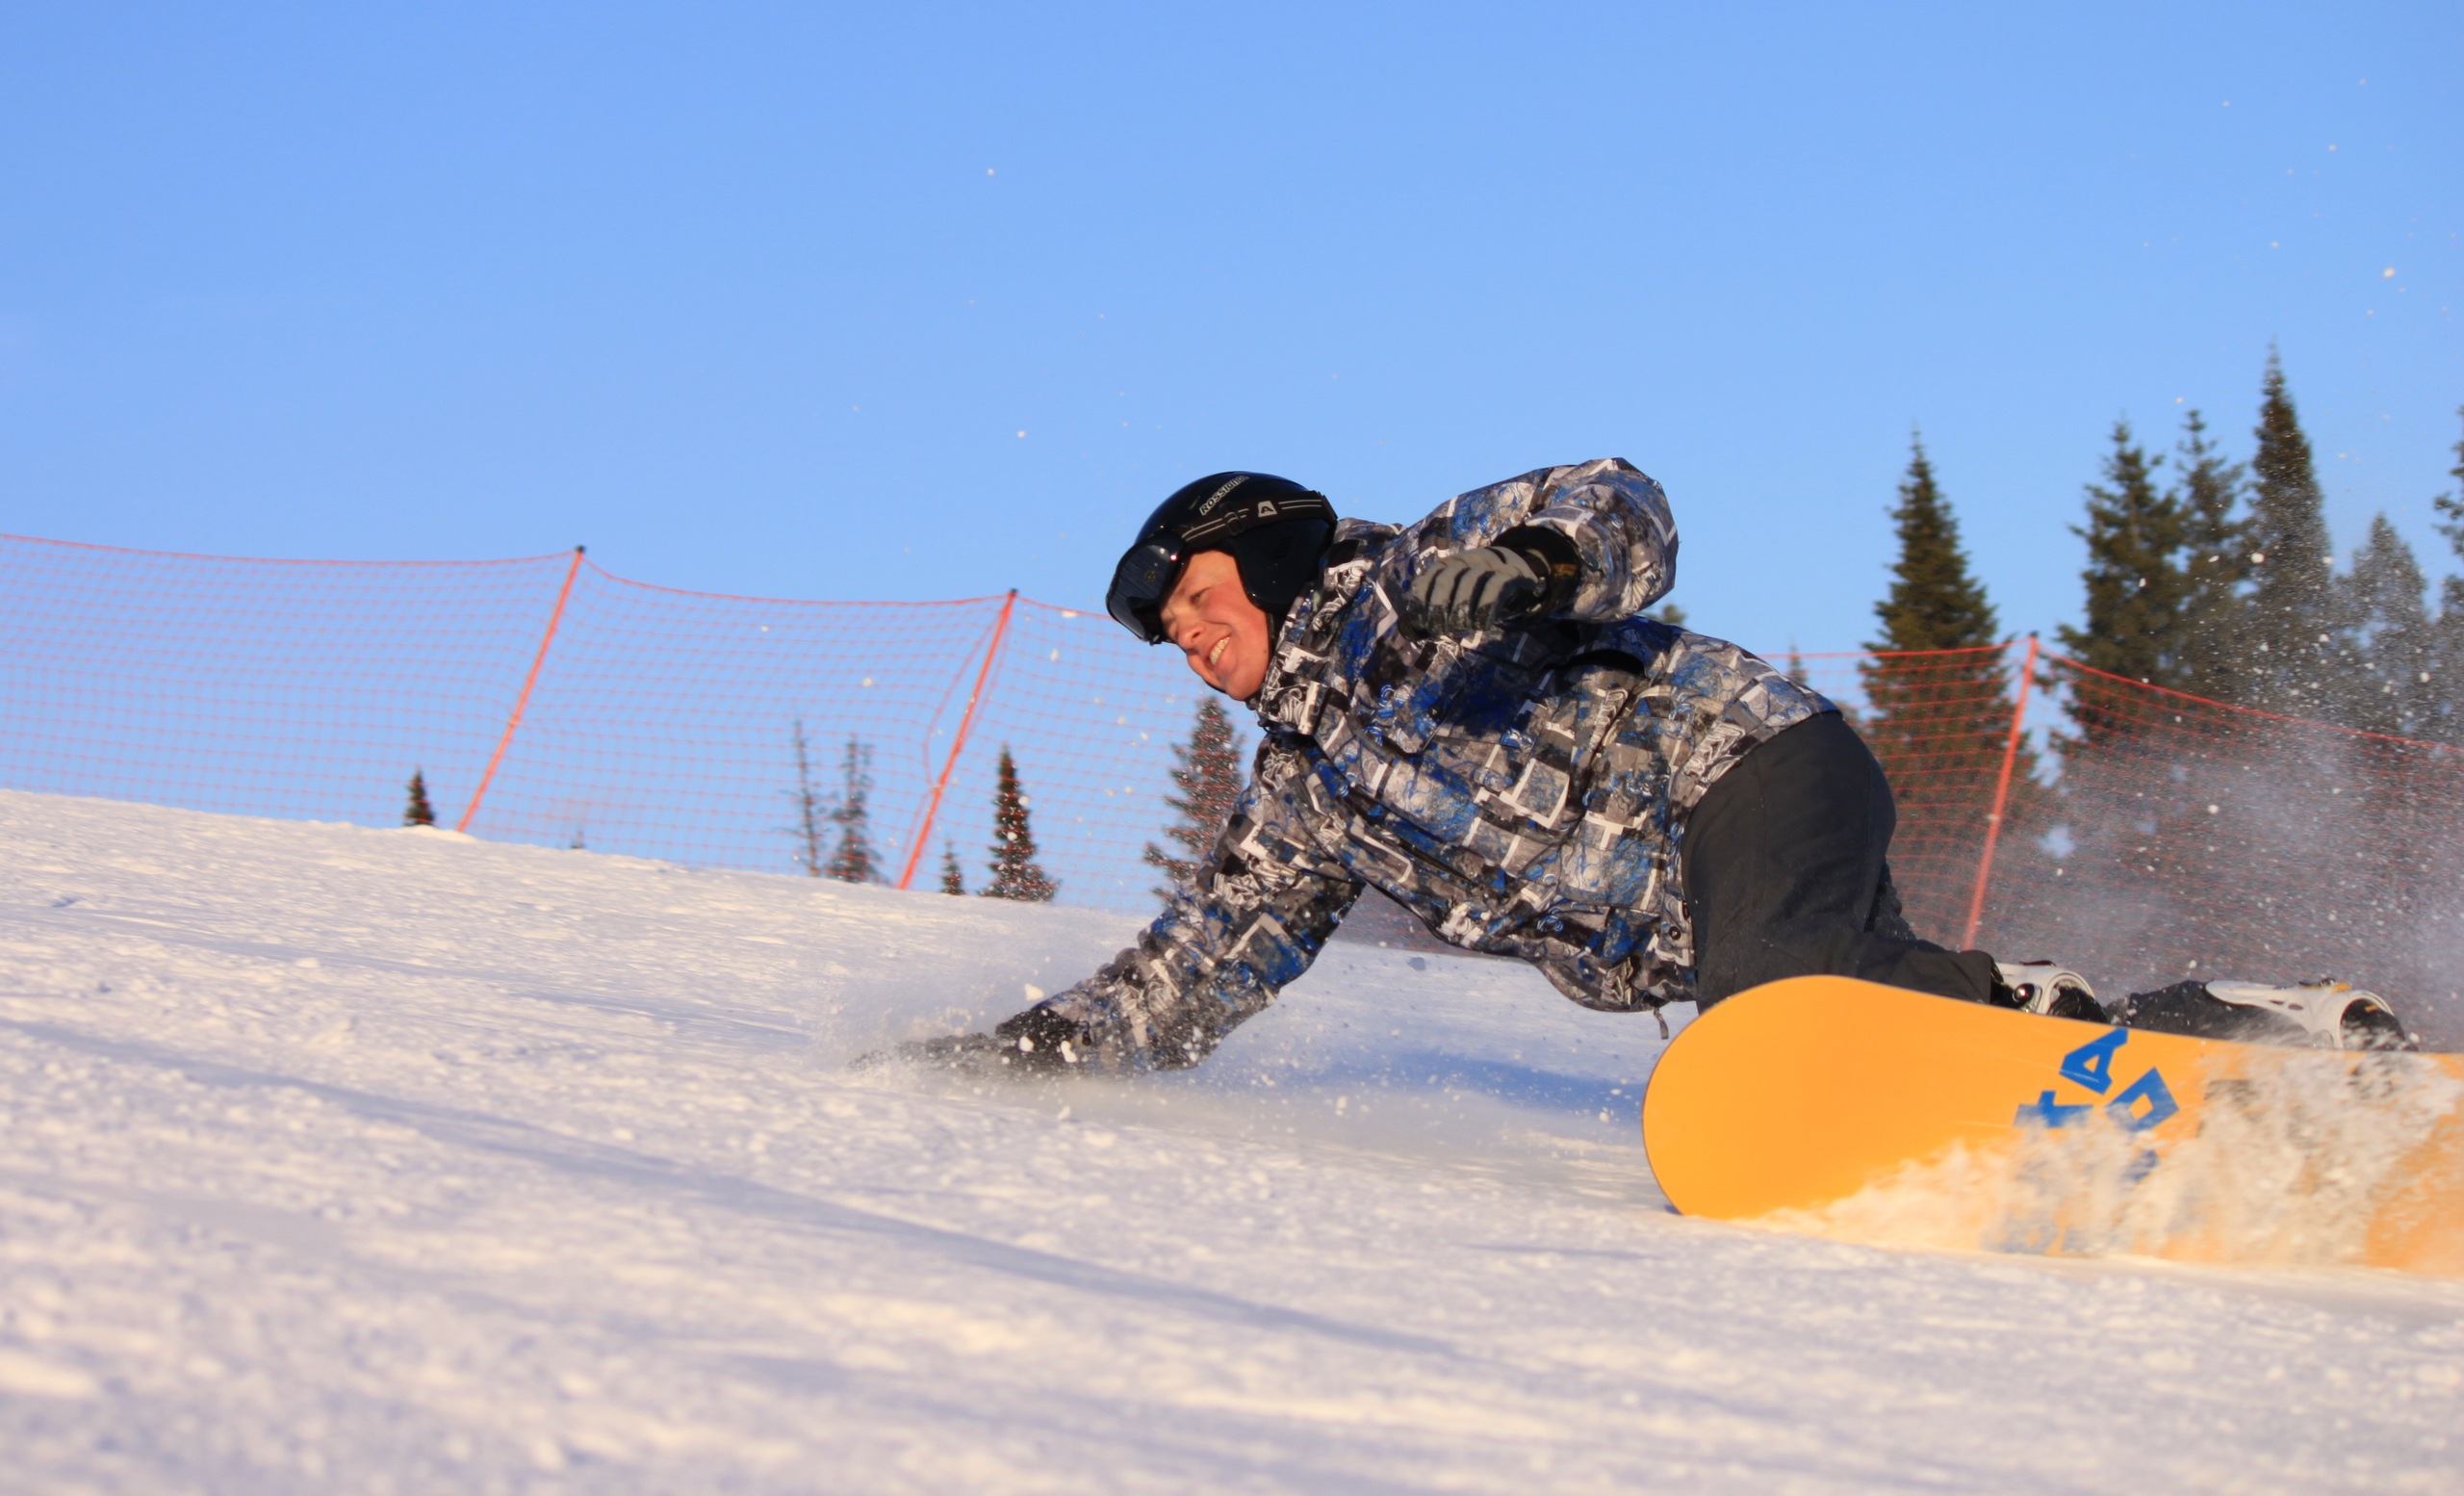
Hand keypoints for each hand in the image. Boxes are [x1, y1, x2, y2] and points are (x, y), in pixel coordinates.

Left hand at [1401, 545, 1547, 636]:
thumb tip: (1410, 630)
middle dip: (1438, 604)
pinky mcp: (1512, 574)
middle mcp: (1469, 559)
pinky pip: (1496, 585)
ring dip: (1461, 607)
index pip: (1431, 575)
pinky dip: (1485, 606)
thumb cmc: (1481, 593)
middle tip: (1439, 629)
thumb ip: (1436, 607)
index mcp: (1451, 563)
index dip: (1422, 597)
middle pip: (1448, 576)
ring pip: (1470, 579)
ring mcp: (1491, 564)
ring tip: (1459, 629)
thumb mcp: (1458, 596)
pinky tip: (1481, 625)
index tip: (1421, 622)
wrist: (1520, 577)